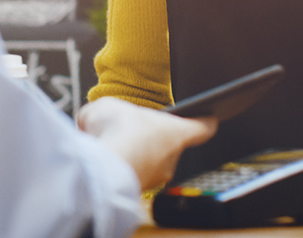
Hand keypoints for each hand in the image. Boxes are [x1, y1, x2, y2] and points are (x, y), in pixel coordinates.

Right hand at [76, 97, 217, 189]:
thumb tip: (91, 123)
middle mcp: (171, 159)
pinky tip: (105, 164)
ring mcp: (155, 179)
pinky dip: (120, 171)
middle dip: (150, 138)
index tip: (210, 117)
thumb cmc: (115, 134)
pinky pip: (131, 177)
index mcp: (176, 132)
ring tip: (111, 147)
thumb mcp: (103, 109)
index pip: (202, 127)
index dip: (206, 120)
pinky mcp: (138, 192)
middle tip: (129, 130)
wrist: (101, 172)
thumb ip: (101, 114)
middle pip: (168, 145)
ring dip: (133, 156)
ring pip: (147, 163)